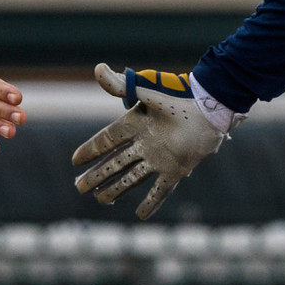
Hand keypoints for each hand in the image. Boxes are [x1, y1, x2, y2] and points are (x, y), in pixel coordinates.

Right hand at [72, 65, 225, 219]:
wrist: (209, 107)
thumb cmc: (178, 94)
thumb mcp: (145, 89)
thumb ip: (120, 84)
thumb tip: (97, 69)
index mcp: (135, 124)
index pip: (107, 140)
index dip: (91, 150)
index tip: (75, 160)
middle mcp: (145, 144)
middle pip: (115, 163)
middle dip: (97, 175)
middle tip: (79, 187)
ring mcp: (160, 158)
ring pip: (132, 178)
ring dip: (116, 189)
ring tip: (101, 200)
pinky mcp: (176, 169)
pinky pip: (160, 189)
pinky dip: (151, 203)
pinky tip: (140, 215)